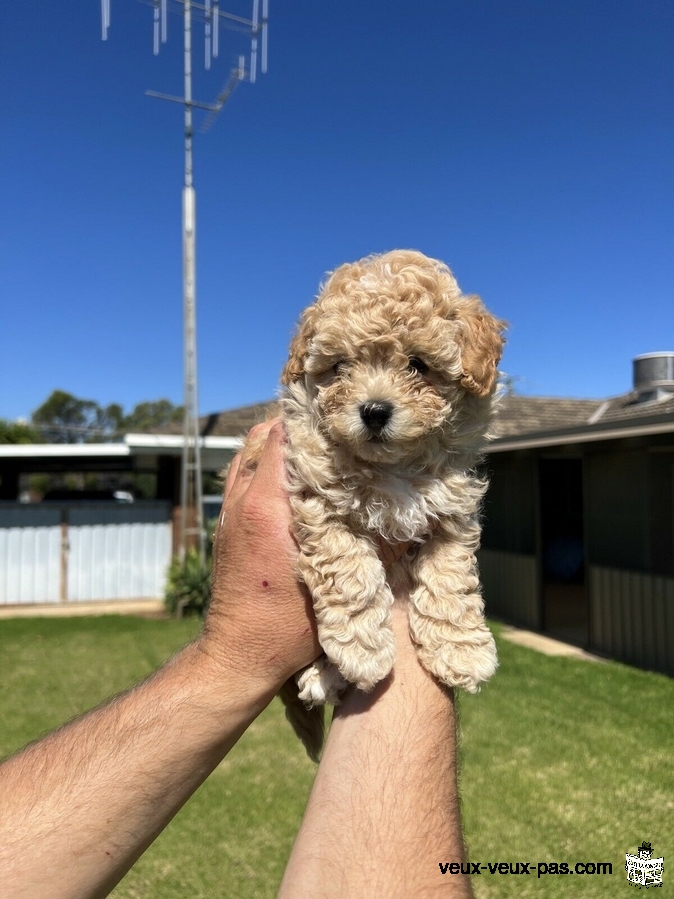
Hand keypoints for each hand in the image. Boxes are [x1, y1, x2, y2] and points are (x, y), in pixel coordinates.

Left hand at [200, 419, 412, 694]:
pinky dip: (266, 466)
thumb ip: (375, 548)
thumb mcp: (338, 587)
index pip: (284, 438)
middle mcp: (242, 500)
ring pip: (251, 452)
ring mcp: (229, 510)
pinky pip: (244, 475)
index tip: (345, 421)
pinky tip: (296, 479)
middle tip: (337, 431)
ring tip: (317, 449)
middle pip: (266, 436)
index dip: (316, 423)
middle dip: (301, 427)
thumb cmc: (285, 628)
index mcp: (266, 508)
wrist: (237, 656)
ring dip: (281, 445)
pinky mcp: (226, 523)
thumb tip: (413, 516)